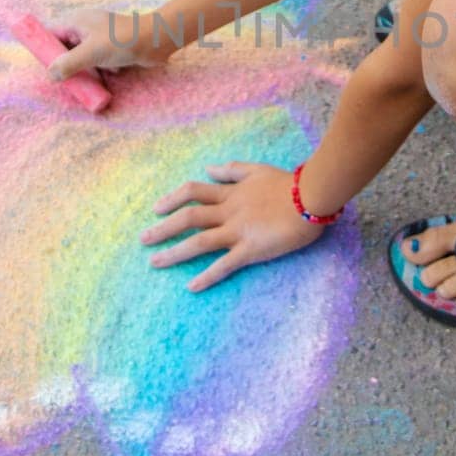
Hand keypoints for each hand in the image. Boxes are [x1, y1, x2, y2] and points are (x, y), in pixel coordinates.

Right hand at [45, 7, 170, 80]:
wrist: (156, 40)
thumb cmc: (122, 41)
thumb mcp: (91, 53)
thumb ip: (68, 64)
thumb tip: (50, 75)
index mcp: (77, 21)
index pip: (52, 33)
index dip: (44, 48)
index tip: (44, 67)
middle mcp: (86, 27)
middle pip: (66, 48)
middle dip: (67, 64)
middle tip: (66, 80)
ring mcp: (101, 37)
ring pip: (84, 57)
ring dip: (88, 69)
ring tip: (93, 76)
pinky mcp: (113, 48)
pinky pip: (100, 61)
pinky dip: (103, 68)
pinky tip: (114, 71)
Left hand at [140, 161, 327, 291]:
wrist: (313, 196)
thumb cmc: (290, 184)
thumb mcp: (258, 169)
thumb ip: (232, 170)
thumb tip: (208, 168)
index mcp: (231, 193)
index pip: (194, 192)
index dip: (172, 199)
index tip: (156, 209)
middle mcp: (229, 212)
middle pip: (188, 218)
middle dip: (162, 229)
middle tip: (143, 240)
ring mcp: (239, 231)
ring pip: (199, 242)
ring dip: (174, 253)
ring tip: (154, 263)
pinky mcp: (252, 249)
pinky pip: (225, 264)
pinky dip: (207, 276)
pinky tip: (191, 287)